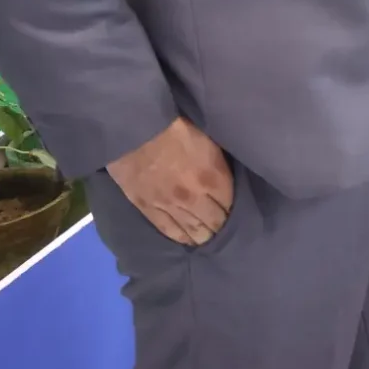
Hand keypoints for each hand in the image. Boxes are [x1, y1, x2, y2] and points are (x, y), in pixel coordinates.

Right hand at [108, 117, 233, 246]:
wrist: (136, 129)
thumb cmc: (176, 128)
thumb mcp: (209, 143)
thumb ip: (219, 168)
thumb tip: (225, 183)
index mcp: (213, 178)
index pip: (229, 206)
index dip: (232, 211)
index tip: (232, 212)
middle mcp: (194, 198)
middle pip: (214, 223)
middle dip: (219, 226)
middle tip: (220, 227)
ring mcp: (170, 206)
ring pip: (192, 231)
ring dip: (202, 236)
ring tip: (206, 237)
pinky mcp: (148, 209)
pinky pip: (168, 230)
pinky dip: (180, 237)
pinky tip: (187, 240)